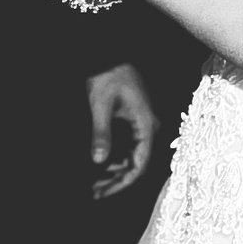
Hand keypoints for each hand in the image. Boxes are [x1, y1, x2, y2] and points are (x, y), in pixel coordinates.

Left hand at [84, 64, 157, 197]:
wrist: (110, 50)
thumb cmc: (107, 74)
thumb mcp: (100, 104)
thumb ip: (102, 133)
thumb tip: (98, 161)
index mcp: (146, 125)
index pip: (138, 164)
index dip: (122, 182)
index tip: (104, 193)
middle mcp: (148, 127)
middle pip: (135, 163)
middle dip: (116, 180)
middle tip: (95, 192)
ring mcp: (141, 123)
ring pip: (131, 155)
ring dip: (115, 170)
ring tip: (95, 183)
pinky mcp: (132, 118)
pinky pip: (127, 145)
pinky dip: (114, 156)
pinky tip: (100, 165)